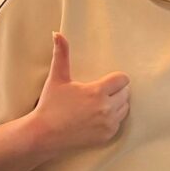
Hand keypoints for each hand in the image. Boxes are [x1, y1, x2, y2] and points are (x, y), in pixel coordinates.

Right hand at [29, 32, 129, 152]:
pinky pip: (119, 123)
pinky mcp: (106, 136)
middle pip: (126, 93)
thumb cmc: (50, 105)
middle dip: (116, 91)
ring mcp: (107, 123)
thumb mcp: (57, 78)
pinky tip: (98, 117)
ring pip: (124, 108)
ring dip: (117, 104)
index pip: (123, 79)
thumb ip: (61, 54)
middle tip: (100, 93)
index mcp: (97, 92)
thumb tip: (58, 34)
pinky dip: (112, 119)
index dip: (115, 79)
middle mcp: (106, 108)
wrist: (43, 135)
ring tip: (99, 104)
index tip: (106, 81)